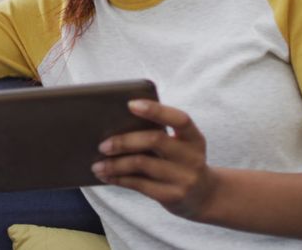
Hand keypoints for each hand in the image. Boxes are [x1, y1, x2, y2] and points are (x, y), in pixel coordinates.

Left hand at [91, 100, 216, 220]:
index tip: (130, 104)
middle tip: (102, 145)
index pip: (178, 118)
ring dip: (115, 164)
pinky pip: (139, 185)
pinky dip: (119, 179)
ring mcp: (184, 178)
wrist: (204, 197)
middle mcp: (192, 156)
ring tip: (97, 165)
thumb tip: (113, 128)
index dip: (155, 110)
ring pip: (142, 164)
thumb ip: (158, 135)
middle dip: (124, 140)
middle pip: (155, 140)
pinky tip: (107, 176)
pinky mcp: (173, 196)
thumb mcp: (180, 147)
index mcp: (194, 137)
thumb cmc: (180, 163)